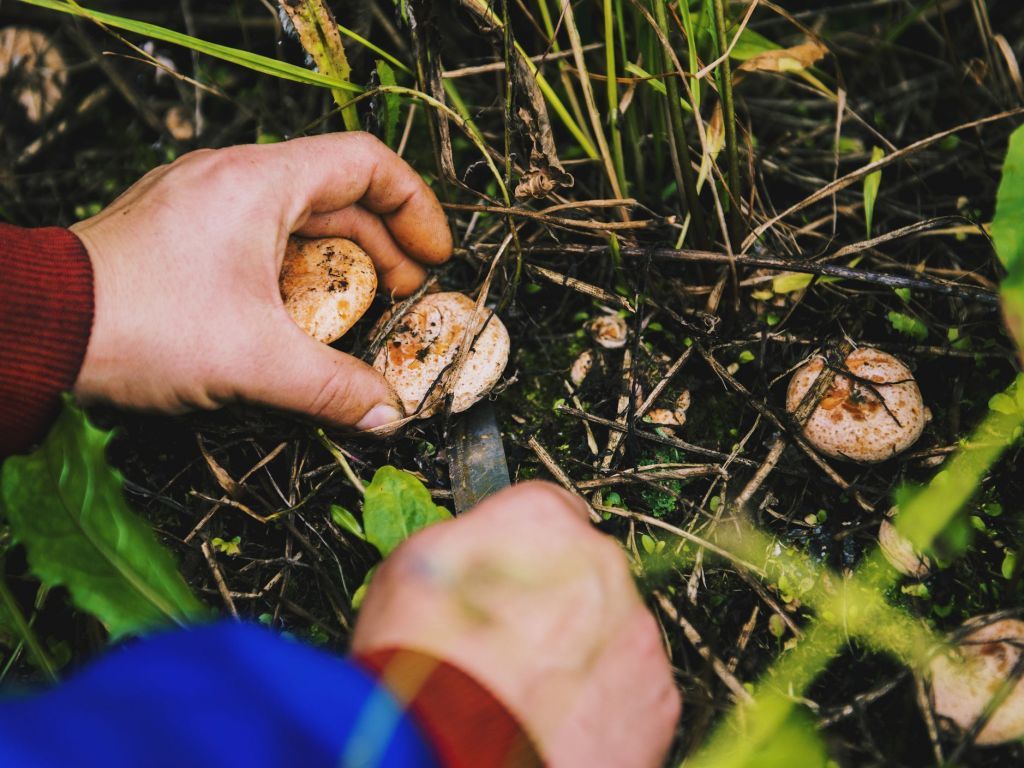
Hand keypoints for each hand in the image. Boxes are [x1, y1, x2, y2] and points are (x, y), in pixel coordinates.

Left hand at [71, 133, 450, 429]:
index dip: (415, 207)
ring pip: (295, 218)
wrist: (36, 333)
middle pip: (336, 194)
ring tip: (361, 309)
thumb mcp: (254, 362)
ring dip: (339, 261)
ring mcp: (200, 204)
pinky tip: (299, 316)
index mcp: (258, 183)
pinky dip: (294, 271)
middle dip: (384, 245)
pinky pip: (257, 239)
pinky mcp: (179, 235)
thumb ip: (334, 387)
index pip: (365, 163)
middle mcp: (231, 180)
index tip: (435, 257)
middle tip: (409, 293)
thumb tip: (388, 413)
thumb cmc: (139, 325)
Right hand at [352, 482, 680, 767]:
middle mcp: (601, 563)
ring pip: (612, 631)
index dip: (522, 552)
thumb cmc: (421, 667)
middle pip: (585, 572)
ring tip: (531, 696)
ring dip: (582, 655)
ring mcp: (635, 632)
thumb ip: (466, 540)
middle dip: (556, 604)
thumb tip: (479, 548)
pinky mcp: (658, 697)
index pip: (548, 512)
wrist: (453, 756)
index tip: (505, 582)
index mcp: (540, 520)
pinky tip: (558, 726)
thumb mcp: (409, 568)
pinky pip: (633, 689)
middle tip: (511, 648)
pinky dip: (605, 706)